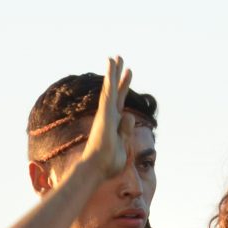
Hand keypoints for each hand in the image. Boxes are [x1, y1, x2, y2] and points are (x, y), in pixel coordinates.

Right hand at [82, 56, 132, 180]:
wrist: (96, 170)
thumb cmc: (107, 162)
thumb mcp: (123, 145)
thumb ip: (126, 130)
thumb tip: (131, 115)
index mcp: (113, 122)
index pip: (120, 100)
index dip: (124, 86)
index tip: (128, 72)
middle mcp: (108, 116)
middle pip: (114, 91)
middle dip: (118, 75)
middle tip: (119, 58)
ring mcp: (105, 115)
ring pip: (109, 89)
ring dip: (112, 72)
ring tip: (115, 57)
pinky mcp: (105, 116)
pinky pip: (108, 95)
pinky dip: (109, 81)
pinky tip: (111, 69)